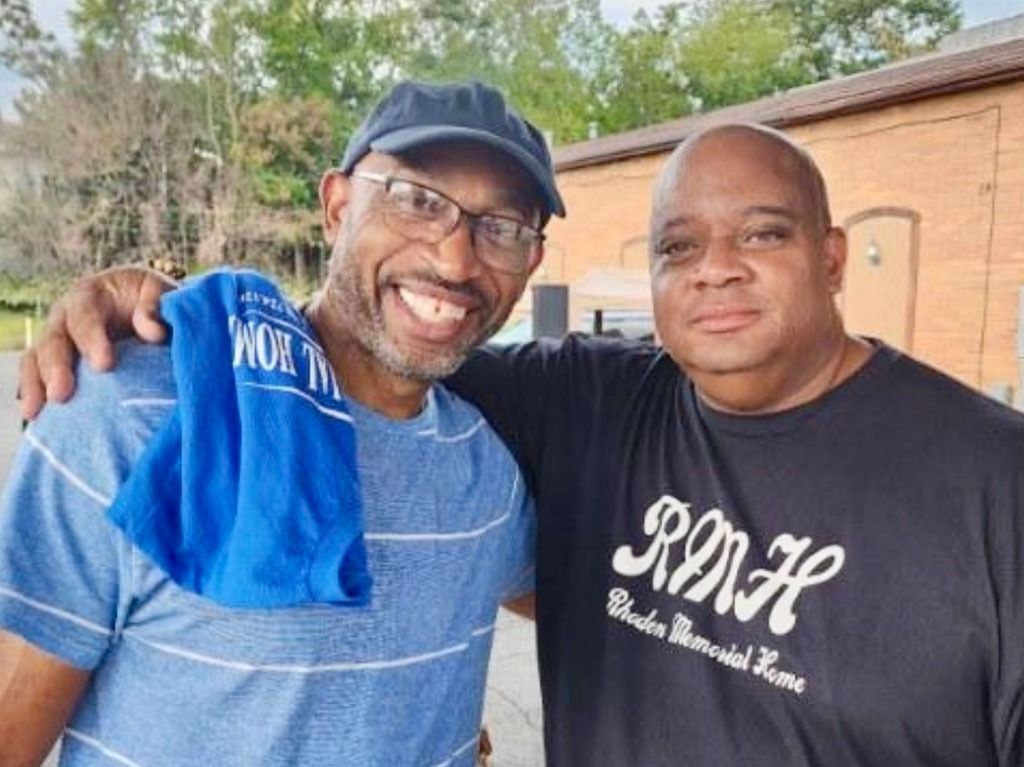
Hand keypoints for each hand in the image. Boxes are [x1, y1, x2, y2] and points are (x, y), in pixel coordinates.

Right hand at [19, 266, 176, 419]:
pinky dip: (33, 393)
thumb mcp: (159, 291)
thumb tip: (153, 332)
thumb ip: (156, 306)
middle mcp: (66, 315)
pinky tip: (35, 415)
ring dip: (37, 384)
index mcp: (91, 295)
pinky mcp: (55, 362)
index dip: (91, 338)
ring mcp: (58, 339)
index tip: (104, 365)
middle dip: (56, 367)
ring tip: (38, 410)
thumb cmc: (153, 300)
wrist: (146, 312)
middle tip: (61, 394)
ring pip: (37, 358)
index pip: (85, 315)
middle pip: (54, 339)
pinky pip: (35, 375)